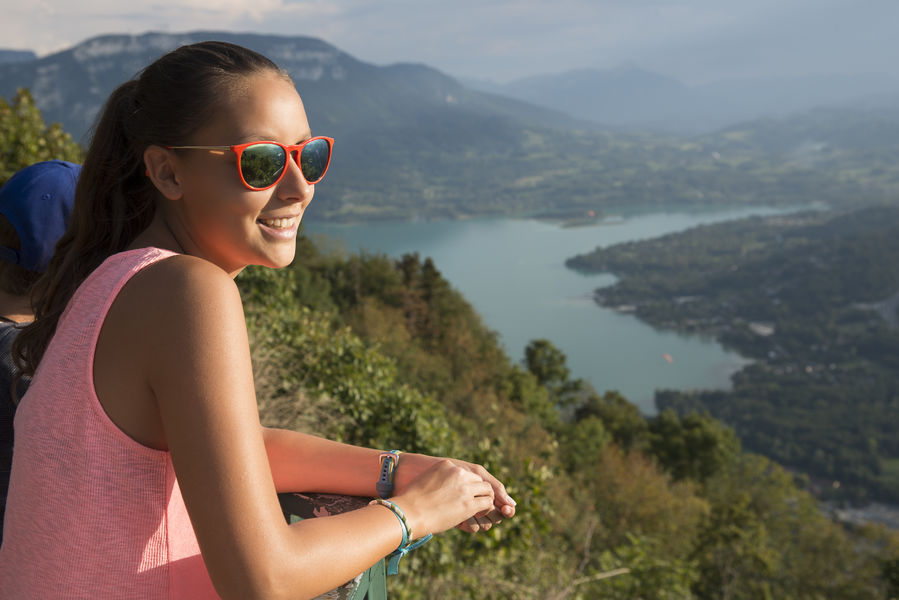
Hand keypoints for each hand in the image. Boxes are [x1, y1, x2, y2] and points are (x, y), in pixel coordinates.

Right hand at [391, 453, 516, 531]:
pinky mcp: (469, 504)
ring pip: (487, 489)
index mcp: (446, 465)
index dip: (467, 484)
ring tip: (479, 509)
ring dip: (485, 499)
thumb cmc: (410, 501)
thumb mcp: (424, 481)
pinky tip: (478, 514)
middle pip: (478, 479)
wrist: (409, 511)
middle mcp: (458, 473)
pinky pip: (487, 503)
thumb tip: (440, 490)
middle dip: (478, 491)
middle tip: (475, 502)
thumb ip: (437, 480)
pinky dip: (485, 509)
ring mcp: (465, 488)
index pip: (465, 472)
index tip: (464, 493)